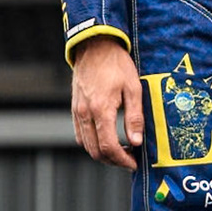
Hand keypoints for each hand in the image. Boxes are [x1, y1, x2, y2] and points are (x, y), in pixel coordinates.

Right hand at [70, 37, 144, 169]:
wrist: (94, 47)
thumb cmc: (117, 64)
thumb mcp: (133, 87)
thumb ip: (134, 116)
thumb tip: (136, 141)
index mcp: (100, 110)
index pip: (108, 146)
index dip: (122, 159)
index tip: (134, 163)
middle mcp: (85, 114)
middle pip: (95, 150)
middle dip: (113, 160)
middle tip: (130, 160)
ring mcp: (77, 112)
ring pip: (85, 145)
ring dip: (102, 154)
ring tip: (122, 151)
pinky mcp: (75, 109)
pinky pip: (80, 134)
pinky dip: (92, 143)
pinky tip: (107, 139)